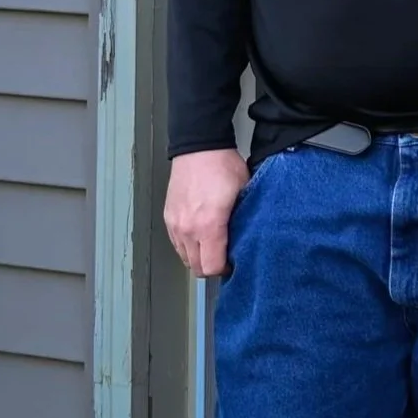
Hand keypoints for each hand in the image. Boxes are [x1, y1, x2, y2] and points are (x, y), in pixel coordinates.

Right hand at [164, 148, 249, 278]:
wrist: (199, 148)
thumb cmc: (223, 166)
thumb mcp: (245, 192)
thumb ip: (244, 219)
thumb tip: (249, 237)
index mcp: (208, 225)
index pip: (211, 266)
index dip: (225, 270)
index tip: (234, 263)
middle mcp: (187, 229)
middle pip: (196, 267)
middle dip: (212, 266)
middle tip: (226, 257)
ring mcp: (175, 224)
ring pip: (185, 257)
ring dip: (199, 257)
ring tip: (214, 247)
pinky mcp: (168, 218)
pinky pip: (177, 244)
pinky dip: (188, 246)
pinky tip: (201, 236)